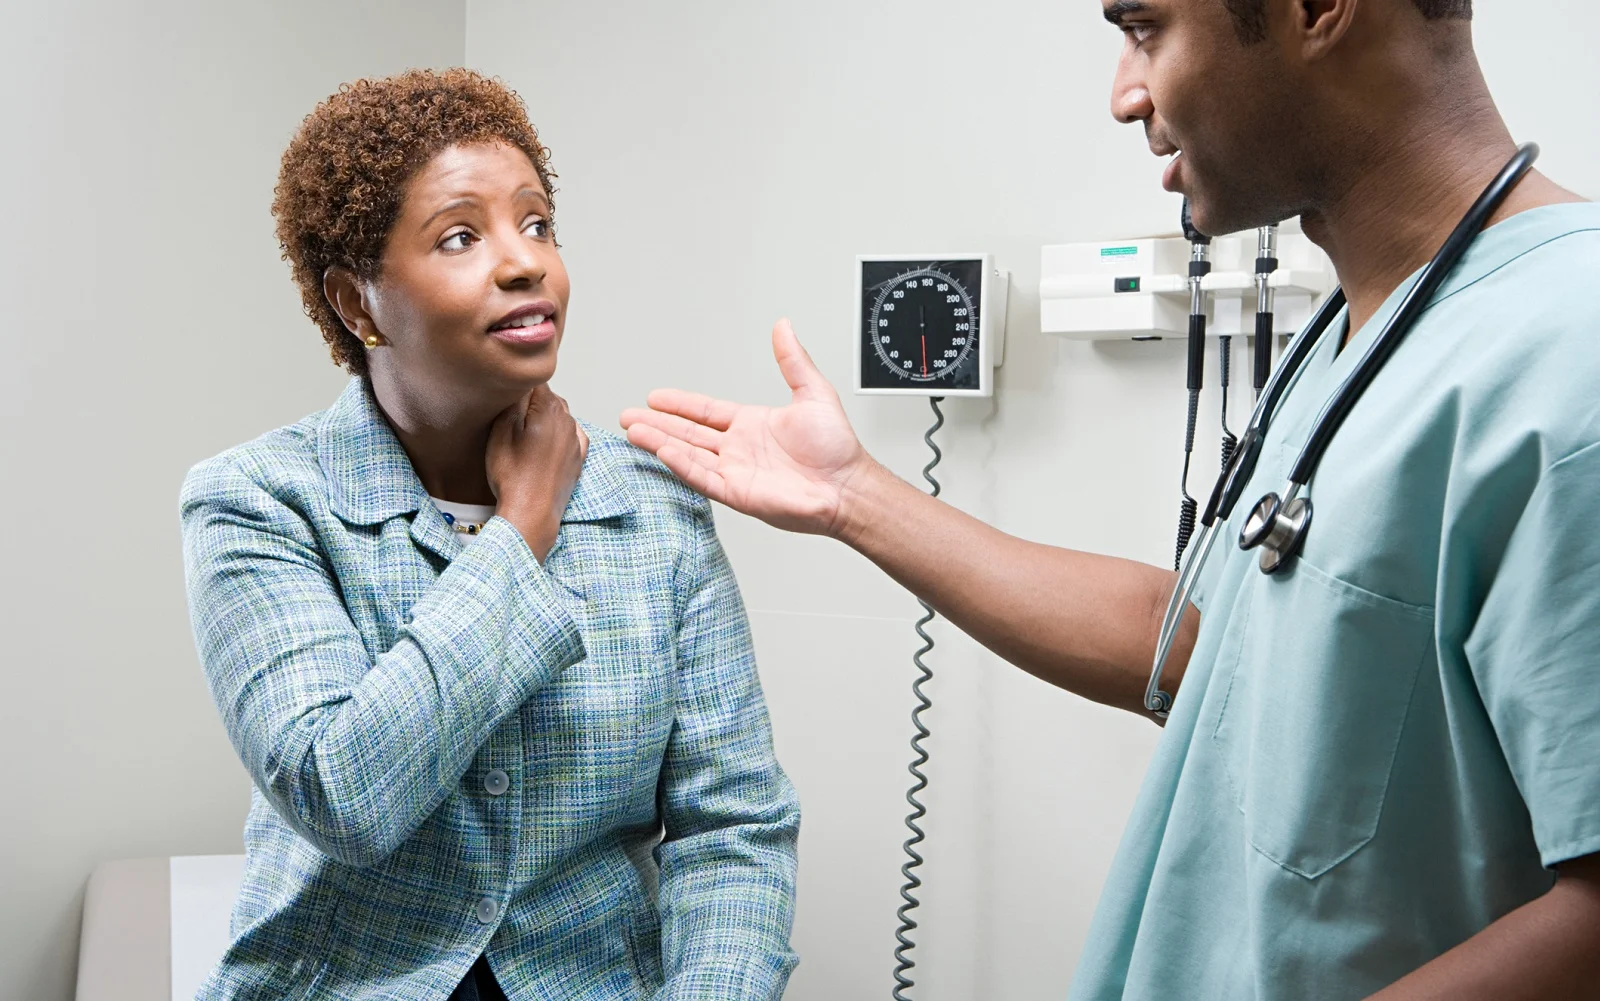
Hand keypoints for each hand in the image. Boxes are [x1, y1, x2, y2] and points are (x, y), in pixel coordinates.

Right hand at [486, 385, 587, 559]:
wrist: (531, 513)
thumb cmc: (513, 475)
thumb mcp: (501, 429)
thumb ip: (514, 399)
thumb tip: (521, 381)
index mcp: (550, 408)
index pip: (534, 381)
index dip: (516, 388)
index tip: (505, 402)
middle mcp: (568, 420)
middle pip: (547, 397)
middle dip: (530, 403)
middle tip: (510, 422)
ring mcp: (576, 440)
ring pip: (559, 416)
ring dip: (543, 419)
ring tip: (523, 438)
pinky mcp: (578, 458)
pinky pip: (569, 435)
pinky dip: (557, 435)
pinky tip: (543, 443)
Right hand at [621, 319, 871, 536]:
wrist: (846, 486)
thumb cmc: (836, 448)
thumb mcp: (812, 392)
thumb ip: (792, 361)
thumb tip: (784, 327)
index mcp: (752, 425)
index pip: (706, 412)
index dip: (680, 404)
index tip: (655, 397)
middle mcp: (739, 448)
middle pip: (688, 432)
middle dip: (657, 423)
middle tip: (628, 416)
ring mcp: (735, 471)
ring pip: (687, 453)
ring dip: (659, 441)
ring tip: (632, 431)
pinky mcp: (737, 493)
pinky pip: (701, 476)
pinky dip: (680, 463)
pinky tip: (660, 449)